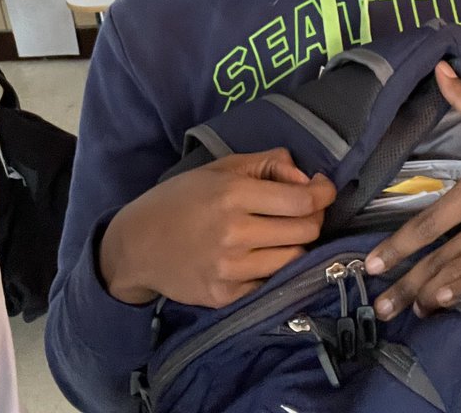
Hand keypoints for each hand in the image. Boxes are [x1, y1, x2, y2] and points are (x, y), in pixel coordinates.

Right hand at [100, 148, 335, 307]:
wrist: (137, 245)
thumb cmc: (180, 198)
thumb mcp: (219, 168)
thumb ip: (266, 164)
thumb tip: (305, 177)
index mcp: (233, 194)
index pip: (301, 201)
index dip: (323, 194)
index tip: (323, 189)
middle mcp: (234, 233)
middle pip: (305, 231)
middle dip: (312, 217)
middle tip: (302, 210)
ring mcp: (230, 270)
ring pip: (294, 259)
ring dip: (295, 244)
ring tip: (280, 233)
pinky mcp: (226, 297)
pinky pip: (271, 282)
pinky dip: (274, 267)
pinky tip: (261, 255)